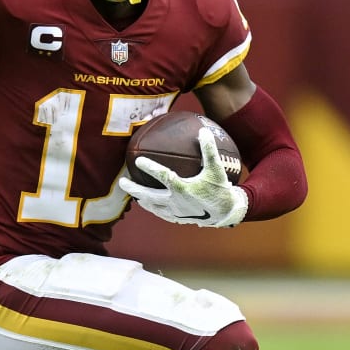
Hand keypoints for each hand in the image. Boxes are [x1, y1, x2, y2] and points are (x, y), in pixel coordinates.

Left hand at [117, 127, 247, 227]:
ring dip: (142, 200)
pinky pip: (162, 214)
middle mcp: (176, 202)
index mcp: (183, 189)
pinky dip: (154, 209)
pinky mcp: (179, 219)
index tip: (138, 160)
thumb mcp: (217, 169)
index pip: (163, 176)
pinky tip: (151, 206)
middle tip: (122, 183)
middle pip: (149, 196)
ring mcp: (176, 212)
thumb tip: (203, 131)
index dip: (150, 168)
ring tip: (134, 196)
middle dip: (134, 189)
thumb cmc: (221, 189)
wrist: (227, 214)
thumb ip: (209, 150)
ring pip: (153, 207)